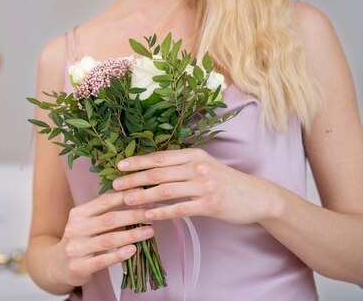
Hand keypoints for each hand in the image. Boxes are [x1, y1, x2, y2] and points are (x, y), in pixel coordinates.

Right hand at [55, 191, 153, 286]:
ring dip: (132, 234)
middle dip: (133, 215)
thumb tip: (134, 198)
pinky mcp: (79, 266)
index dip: (124, 196)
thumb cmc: (79, 240)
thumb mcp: (86, 222)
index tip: (143, 193)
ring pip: (108, 240)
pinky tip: (133, 250)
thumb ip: (104, 213)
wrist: (57, 265)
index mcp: (78, 214)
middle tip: (152, 213)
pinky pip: (103, 260)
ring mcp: (76, 248)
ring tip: (150, 231)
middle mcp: (75, 229)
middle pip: (108, 220)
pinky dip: (119, 254)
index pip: (103, 201)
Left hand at [112, 148, 281, 224]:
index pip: (160, 157)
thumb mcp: (205, 165)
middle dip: (134, 179)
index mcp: (194, 155)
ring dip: (143, 196)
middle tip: (115, 186)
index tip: (120, 166)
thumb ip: (182, 165)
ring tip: (126, 201)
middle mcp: (198, 167)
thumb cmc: (225, 181)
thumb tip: (153, 168)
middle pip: (158, 173)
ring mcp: (204, 186)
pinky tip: (148, 216)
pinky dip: (162, 212)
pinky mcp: (210, 205)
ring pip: (165, 191)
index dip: (138, 161)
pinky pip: (180, 209)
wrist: (257, 196)